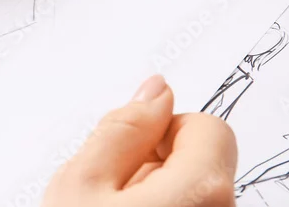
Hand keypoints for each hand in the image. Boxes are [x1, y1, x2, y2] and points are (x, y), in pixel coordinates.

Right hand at [42, 75, 236, 206]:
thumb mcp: (81, 184)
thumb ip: (121, 130)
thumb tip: (153, 93)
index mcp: (203, 189)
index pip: (207, 127)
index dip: (162, 133)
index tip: (130, 155)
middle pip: (201, 163)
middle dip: (157, 168)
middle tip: (111, 195)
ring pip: (192, 193)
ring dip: (157, 196)